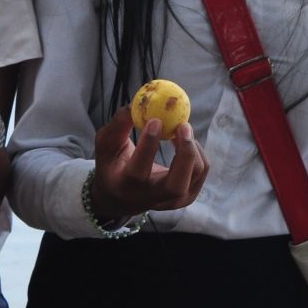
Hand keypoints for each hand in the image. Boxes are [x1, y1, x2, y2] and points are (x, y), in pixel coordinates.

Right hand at [87, 107, 208, 219]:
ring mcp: (173, 201)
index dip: (149, 145)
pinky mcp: (188, 195)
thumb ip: (118, 125)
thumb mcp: (106, 145)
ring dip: (191, 146)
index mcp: (127, 187)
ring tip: (179, 129)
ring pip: (195, 174)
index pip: (139, 171)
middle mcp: (151, 198)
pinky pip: (201, 169)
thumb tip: (134, 105)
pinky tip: (183, 141)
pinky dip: (196, 150)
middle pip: (176, 184)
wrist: (122, 196)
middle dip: (185, 153)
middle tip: (183, 125)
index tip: (156, 120)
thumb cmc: (113, 165)